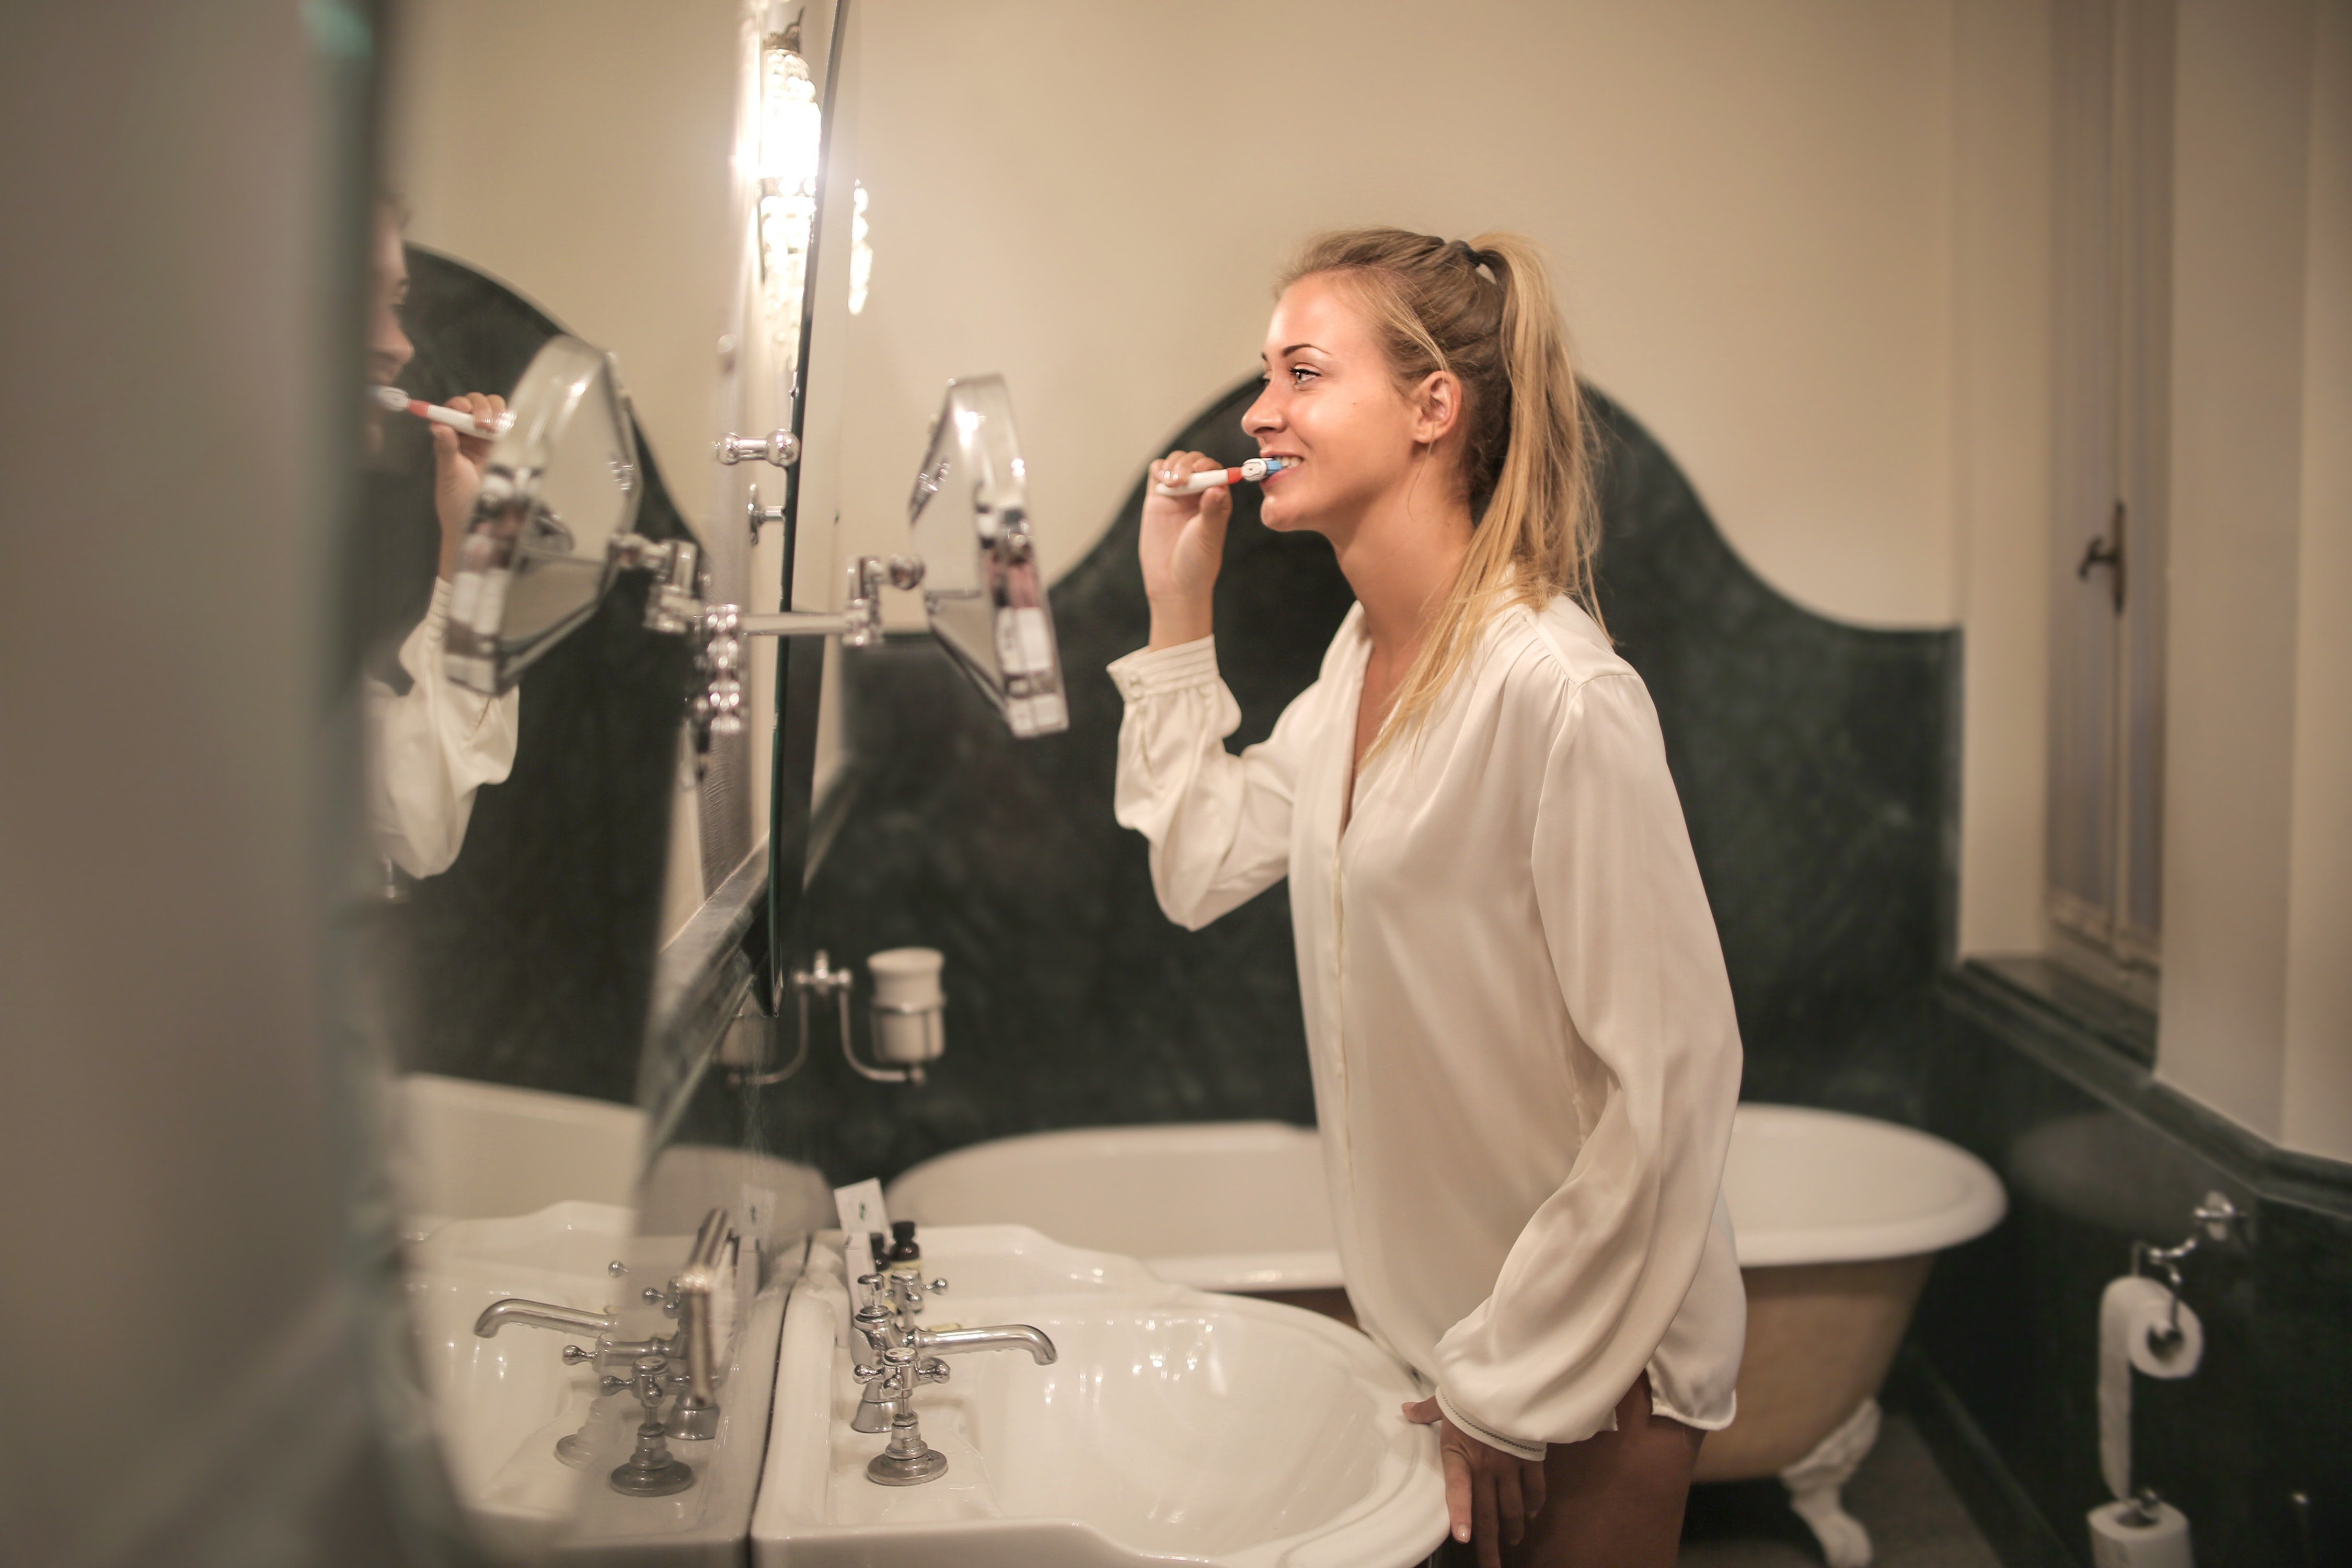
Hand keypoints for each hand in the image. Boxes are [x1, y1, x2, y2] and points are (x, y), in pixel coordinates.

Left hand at [432, 392, 506, 580]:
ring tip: (496, 428)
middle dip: (481, 407)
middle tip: (483, 423)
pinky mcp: (511, 451)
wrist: (478, 525)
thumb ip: (445, 449)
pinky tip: (510, 432)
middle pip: (478, 405)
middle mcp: (471, 436)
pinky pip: (513, 430)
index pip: (455, 409)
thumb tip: (438, 426)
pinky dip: (513, 424)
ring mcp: (492, 442)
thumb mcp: (448, 475)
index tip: (465, 412)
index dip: (460, 405)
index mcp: (452, 437)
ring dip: (498, 413)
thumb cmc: (457, 502)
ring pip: (497, 413)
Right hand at [1139, 449, 1228, 647]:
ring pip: (1176, 462)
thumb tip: (1218, 487)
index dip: (1209, 466)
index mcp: (1217, 500)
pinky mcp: (1157, 499)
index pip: (1216, 470)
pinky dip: (1159, 469)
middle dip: (1189, 463)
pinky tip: (1162, 481)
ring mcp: (1177, 495)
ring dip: (1174, 465)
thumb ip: (1212, 511)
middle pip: (1195, 462)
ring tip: (1172, 483)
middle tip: (1183, 479)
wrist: (1172, 583)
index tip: (1202, 471)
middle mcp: (1198, 494)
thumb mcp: (1208, 536)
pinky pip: (1157, 473)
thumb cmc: (1197, 563)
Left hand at [1403, 1396, 1546, 1567]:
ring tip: (1512, 1541)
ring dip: (1513, 1527)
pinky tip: (1531, 1514)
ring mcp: (1510, 1464)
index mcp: (1460, 1453)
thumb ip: (1426, 1411)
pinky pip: (1534, 1487)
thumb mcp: (1445, 1401)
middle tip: (1491, 1565)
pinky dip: (1533, 1503)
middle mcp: (1486, 1465)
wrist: (1507, 1377)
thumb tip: (1405, 1411)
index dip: (1461, 1515)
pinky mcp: (1530, 1457)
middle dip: (1490, 1543)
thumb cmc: (1471, 1391)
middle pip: (1489, 1512)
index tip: (1463, 1539)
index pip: (1458, 1490)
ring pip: (1513, 1506)